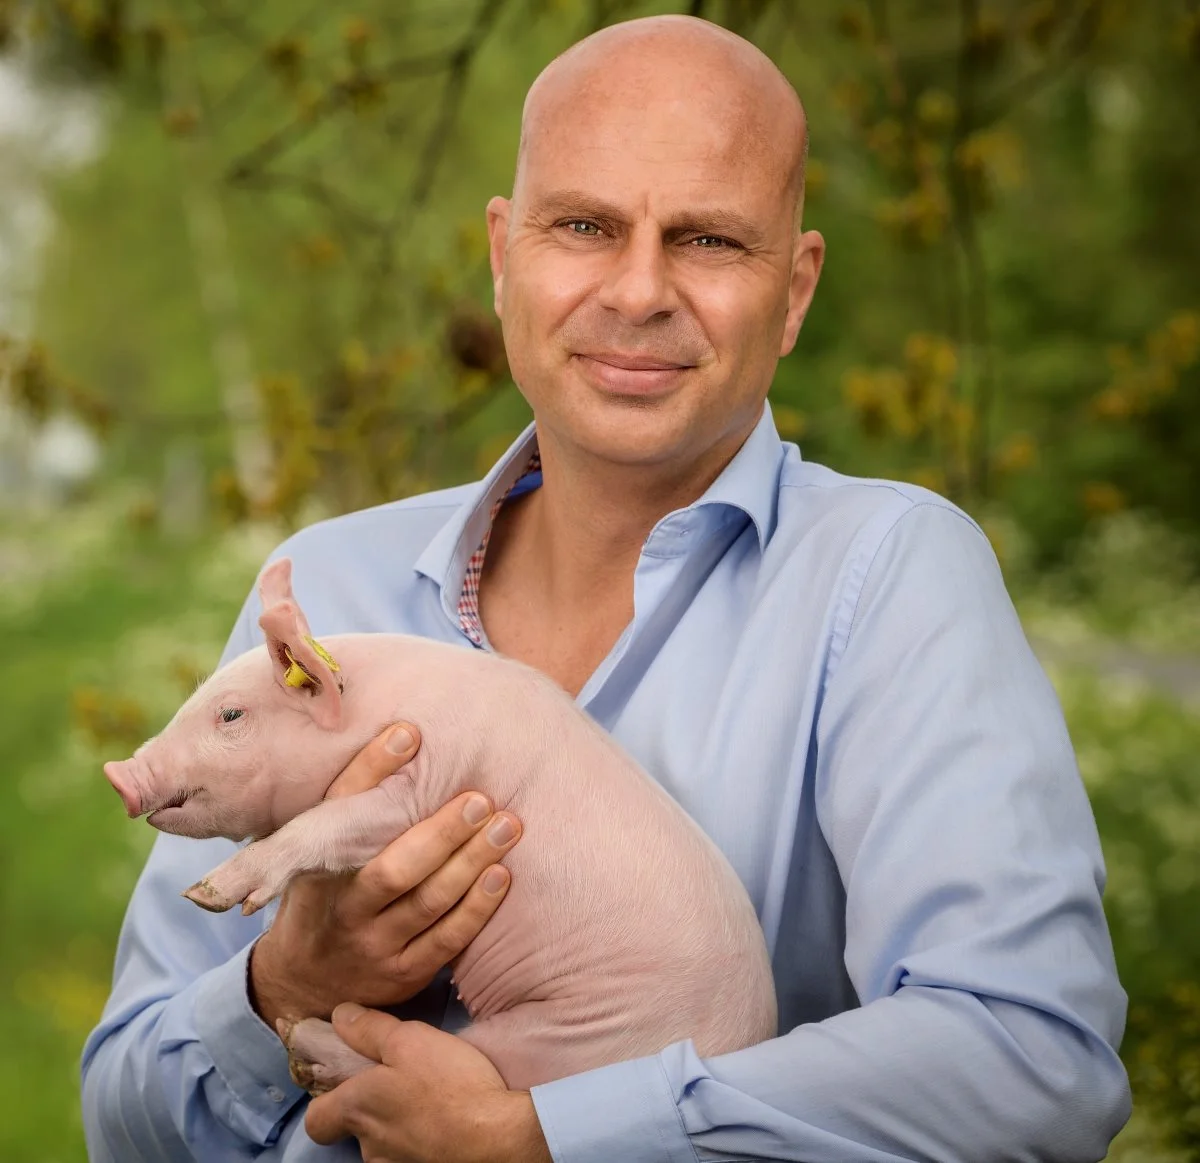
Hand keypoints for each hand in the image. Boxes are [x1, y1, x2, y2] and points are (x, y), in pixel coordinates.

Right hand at [249, 724, 522, 1030]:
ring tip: (506, 826)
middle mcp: (344, 910)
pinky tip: (501, 875)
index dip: (372, 771)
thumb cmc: (323, 896)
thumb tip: (405, 732)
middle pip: (394, 869)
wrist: (300, 984)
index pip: (341, 813)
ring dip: (470, 863)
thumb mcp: (320, 851)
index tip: (410, 734)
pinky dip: (476, 909)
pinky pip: (446, 941)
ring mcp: (374, 948)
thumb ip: (357, 796)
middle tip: (480, 798)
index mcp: (319, 868)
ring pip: (427, 903)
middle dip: (441, 832)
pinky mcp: (403, 976)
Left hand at [306, 1003, 552, 1162]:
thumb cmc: (449, 1085)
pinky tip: (446, 1126)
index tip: (350, 1083)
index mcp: (357, 1110)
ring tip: (433, 1105)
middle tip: (404, 1086)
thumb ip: (371, 1029)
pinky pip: (411, 1156)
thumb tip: (339, 1016)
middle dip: (374, 1110)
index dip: (326, 1102)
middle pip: (356, 1130)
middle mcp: (368, 1148)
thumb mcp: (411, 1040)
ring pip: (385, 1145)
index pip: (315, 1120)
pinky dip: (422, 1142)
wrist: (498, 1138)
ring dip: (401, 1127)